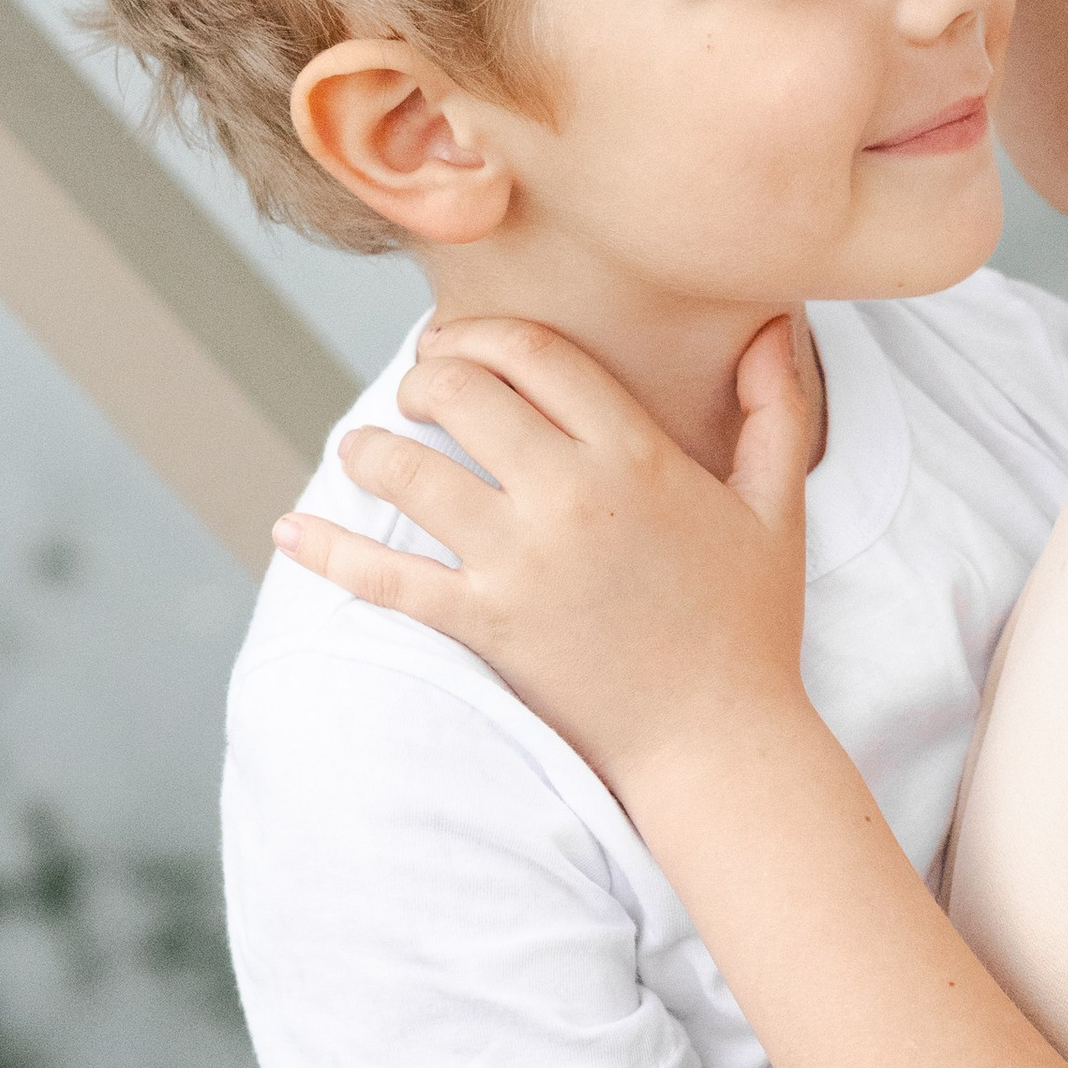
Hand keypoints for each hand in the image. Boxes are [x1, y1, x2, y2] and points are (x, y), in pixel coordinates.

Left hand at [272, 315, 815, 800]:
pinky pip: (384, 575)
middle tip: (417, 391)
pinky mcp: (485, 625)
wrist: (717, 741)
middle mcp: (572, 495)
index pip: (534, 351)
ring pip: (409, 470)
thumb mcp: (777, 508)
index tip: (460, 345)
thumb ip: (778, 410)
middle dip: (424, 378)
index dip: (481, 333)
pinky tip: (289, 530)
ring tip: (365, 449)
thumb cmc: (749, 625)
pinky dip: (326, 550)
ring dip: (371, 448)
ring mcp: (521, 562)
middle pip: (462, 392)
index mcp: (639, 455)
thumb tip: (773, 326)